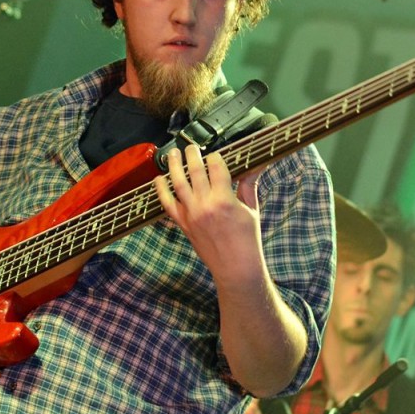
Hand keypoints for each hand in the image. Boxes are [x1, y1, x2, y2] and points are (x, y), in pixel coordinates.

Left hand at [154, 144, 263, 281]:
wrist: (235, 267)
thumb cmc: (247, 239)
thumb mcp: (252, 209)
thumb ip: (249, 184)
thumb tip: (256, 165)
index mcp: (225, 199)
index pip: (216, 166)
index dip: (215, 156)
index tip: (215, 154)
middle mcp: (205, 205)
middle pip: (195, 170)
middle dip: (192, 154)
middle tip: (191, 146)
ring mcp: (191, 214)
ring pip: (178, 183)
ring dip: (174, 165)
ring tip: (173, 153)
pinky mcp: (183, 224)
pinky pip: (167, 204)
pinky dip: (161, 190)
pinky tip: (158, 179)